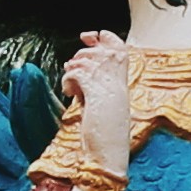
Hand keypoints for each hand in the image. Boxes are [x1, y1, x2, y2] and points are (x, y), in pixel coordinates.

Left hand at [60, 35, 135, 181]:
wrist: (109, 154)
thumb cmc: (105, 134)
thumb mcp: (103, 103)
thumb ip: (95, 84)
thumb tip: (75, 67)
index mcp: (122, 82)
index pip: (118, 46)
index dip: (103, 37)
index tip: (88, 37)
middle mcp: (118, 80)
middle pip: (98, 49)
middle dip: (80, 56)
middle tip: (73, 72)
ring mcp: (107, 84)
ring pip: (83, 60)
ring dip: (72, 72)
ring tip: (73, 89)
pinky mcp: (94, 91)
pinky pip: (75, 73)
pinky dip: (68, 81)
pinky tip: (71, 94)